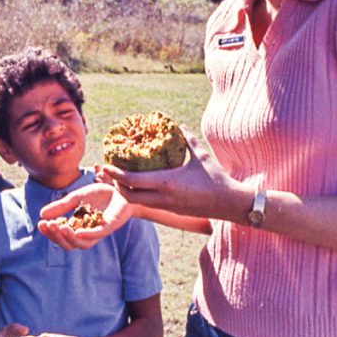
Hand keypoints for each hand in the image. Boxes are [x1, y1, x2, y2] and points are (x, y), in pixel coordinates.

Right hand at [37, 181, 132, 249]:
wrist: (121, 188)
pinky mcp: (110, 226)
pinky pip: (97, 235)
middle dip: (56, 236)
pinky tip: (77, 231)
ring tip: (60, 227)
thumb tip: (41, 214)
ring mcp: (98, 231)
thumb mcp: (76, 198)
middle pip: (69, 244)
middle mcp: (87, 232)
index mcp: (77, 227)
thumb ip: (61, 206)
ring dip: (70, 238)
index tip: (41, 223)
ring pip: (82, 244)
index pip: (61, 236)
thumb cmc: (100, 194)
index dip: (50, 232)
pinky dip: (87, 235)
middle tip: (47, 225)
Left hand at [99, 129, 246, 221]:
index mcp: (167, 182)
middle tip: (109, 173)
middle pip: (129, 196)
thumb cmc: (217, 178)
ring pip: (138, 202)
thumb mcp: (201, 156)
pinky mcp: (172, 210)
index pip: (133, 180)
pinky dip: (138, 196)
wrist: (230, 204)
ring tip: (119, 179)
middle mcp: (163, 197)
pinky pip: (149, 203)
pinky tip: (137, 187)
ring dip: (126, 192)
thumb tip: (179, 126)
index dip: (116, 174)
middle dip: (116, 185)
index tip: (106, 165)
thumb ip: (188, 140)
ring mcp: (167, 206)